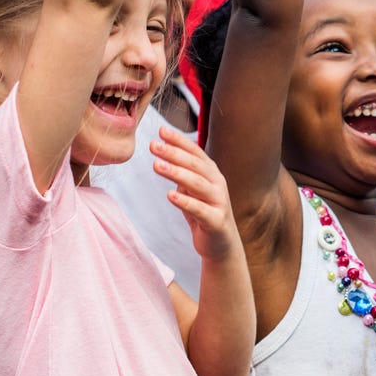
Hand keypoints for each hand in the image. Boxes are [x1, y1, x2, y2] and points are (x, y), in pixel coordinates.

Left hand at [151, 127, 241, 260]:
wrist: (221, 245)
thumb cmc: (204, 214)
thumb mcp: (192, 190)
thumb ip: (183, 173)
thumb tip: (165, 154)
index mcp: (212, 173)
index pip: (195, 152)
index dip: (179, 141)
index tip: (161, 131)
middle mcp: (218, 184)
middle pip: (195, 165)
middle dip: (174, 153)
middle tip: (154, 145)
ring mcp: (219, 202)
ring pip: (197, 184)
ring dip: (176, 173)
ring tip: (156, 166)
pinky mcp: (216, 221)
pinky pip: (199, 209)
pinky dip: (185, 201)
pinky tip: (170, 195)